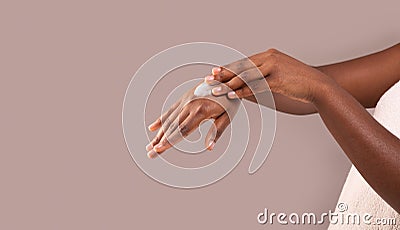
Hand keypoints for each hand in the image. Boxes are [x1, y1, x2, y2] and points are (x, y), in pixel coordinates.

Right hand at [146, 82, 239, 157]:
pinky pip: (170, 110)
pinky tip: (152, 128)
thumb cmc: (230, 100)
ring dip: (158, 134)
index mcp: (200, 111)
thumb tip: (209, 147)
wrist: (228, 78)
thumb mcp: (227, 116)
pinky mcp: (184, 97)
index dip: (169, 141)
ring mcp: (185, 101)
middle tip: (149, 154)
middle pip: (171, 128)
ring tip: (149, 145)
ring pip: (168, 120)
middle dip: (159, 142)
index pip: (182, 130)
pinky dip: (160, 120)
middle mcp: (189, 106)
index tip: (158, 150)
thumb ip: (217, 132)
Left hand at [206, 49, 333, 102]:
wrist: (318, 85)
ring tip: (215, 90)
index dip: (229, 67)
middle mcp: (269, 58)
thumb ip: (264, 76)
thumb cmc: (299, 81)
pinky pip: (255, 87)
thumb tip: (248, 85)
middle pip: (241, 67)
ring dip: (228, 84)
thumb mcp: (279, 73)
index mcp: (269, 55)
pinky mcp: (277, 80)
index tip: (216, 72)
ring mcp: (273, 68)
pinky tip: (231, 96)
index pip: (244, 61)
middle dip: (224, 74)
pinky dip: (241, 92)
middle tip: (209, 78)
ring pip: (245, 76)